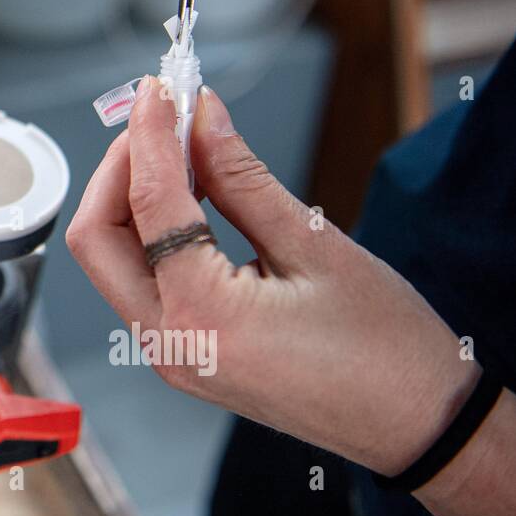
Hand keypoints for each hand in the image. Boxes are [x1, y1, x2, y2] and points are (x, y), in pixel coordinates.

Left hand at [65, 78, 477, 476]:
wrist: (417, 425)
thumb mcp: (314, 245)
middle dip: (119, 168)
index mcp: (201, 318)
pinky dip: (153, 230)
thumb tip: (202, 117)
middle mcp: (168, 343)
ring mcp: (170, 353)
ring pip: (113, 259)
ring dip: (132, 196)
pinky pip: (144, 279)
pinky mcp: (183, 352)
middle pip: (97, 238)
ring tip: (180, 146)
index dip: (149, 136)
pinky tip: (190, 193)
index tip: (160, 90)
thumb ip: (242, 178)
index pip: (148, 205)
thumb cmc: (386, 350)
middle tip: (161, 120)